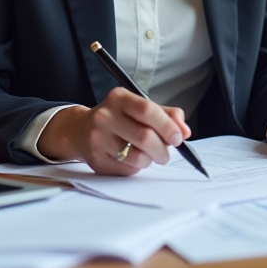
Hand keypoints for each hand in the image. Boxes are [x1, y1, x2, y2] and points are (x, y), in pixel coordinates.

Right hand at [39, 87, 190, 174]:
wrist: (81, 130)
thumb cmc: (118, 118)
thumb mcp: (138, 107)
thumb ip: (165, 115)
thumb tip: (185, 130)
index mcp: (118, 98)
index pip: (147, 110)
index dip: (167, 126)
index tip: (179, 137)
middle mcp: (105, 116)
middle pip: (145, 137)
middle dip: (163, 149)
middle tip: (166, 153)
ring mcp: (98, 139)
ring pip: (138, 157)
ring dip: (151, 160)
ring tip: (149, 155)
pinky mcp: (96, 160)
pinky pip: (127, 169)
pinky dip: (137, 167)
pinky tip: (132, 158)